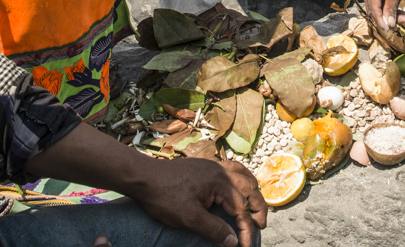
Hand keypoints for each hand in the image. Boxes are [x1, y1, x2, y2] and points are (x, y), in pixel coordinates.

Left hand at [138, 158, 266, 246]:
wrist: (144, 177)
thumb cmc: (164, 196)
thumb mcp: (188, 218)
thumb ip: (213, 229)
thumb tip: (233, 241)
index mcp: (219, 182)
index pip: (241, 208)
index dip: (245, 229)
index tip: (244, 246)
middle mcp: (221, 170)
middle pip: (249, 188)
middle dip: (257, 208)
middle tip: (260, 225)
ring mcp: (213, 165)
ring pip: (243, 175)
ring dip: (252, 191)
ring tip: (255, 206)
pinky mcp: (206, 165)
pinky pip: (232, 168)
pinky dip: (242, 179)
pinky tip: (238, 187)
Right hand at [361, 0, 404, 30]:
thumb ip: (391, 10)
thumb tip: (389, 26)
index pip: (374, 9)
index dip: (381, 21)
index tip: (390, 30)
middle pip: (375, 10)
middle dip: (388, 18)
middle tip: (403, 22)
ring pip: (378, 8)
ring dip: (390, 14)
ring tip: (404, 18)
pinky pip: (380, 3)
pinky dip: (389, 8)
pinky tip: (400, 12)